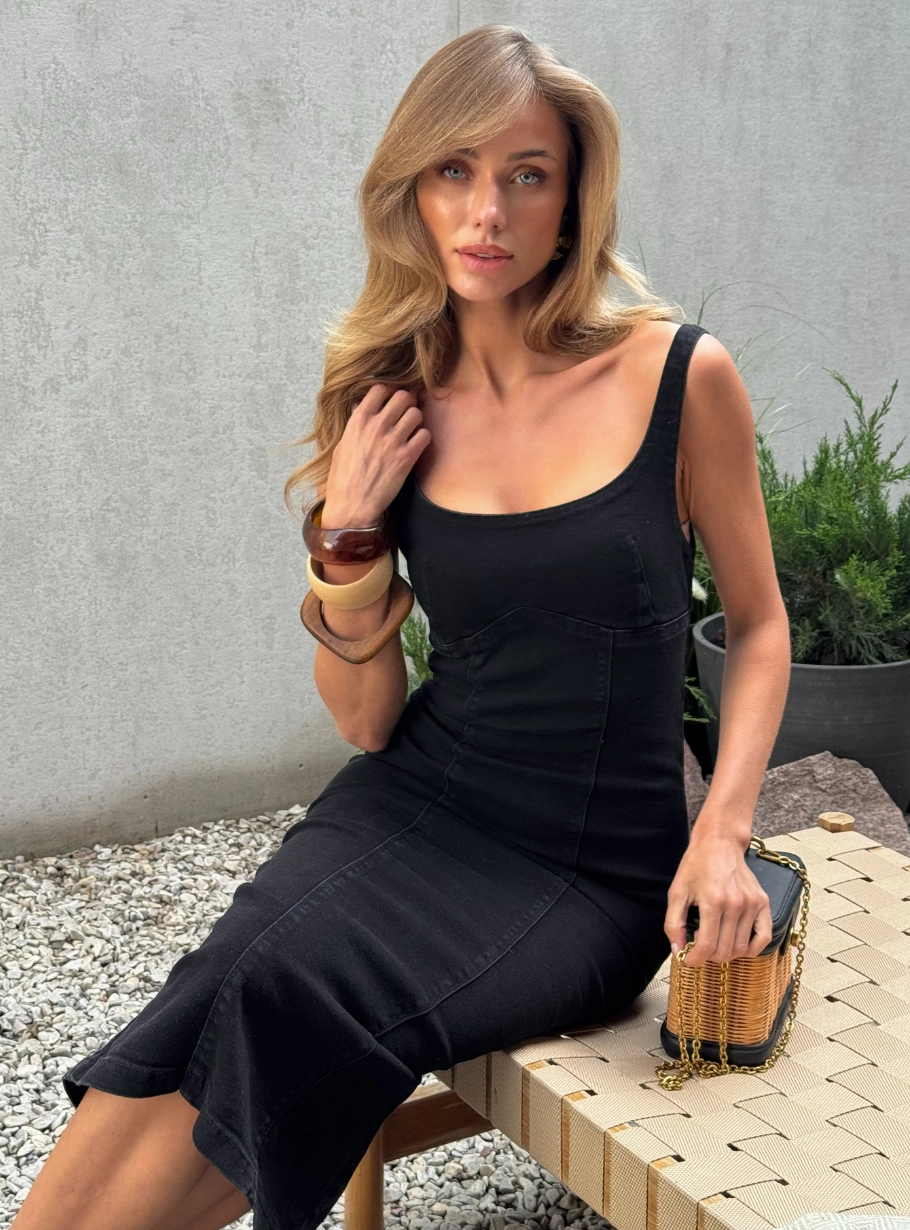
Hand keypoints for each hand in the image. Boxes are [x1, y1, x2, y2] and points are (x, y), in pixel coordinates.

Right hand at [321, 384, 430, 526]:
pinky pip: (425, 435)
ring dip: (416, 420)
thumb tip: (361, 406)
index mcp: (359, 420)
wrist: (352, 505)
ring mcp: (393, 441)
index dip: (389, 393)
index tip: (391, 400)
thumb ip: (355, 423)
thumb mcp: (342, 445)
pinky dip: (423, 439)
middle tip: (405, 413)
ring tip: (411, 430)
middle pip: (403, 396)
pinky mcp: (406, 458)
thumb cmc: (343, 478)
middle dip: (407, 403)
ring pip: (417, 413)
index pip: (380, 389)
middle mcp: (377, 426)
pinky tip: (416, 446)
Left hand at [664, 829, 771, 966]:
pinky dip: (752, 949)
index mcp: (713, 901)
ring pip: (741, 948)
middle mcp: (736, 904)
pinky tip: (738, 945)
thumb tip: (677, 950)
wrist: (719, 843)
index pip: (707, 945)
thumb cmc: (696, 865)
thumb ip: (673, 923)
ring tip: (714, 942)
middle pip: (725, 950)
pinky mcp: (763, 902)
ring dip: (726, 953)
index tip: (687, 960)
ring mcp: (752, 904)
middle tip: (699, 948)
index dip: (695, 959)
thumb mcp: (677, 892)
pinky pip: (764, 937)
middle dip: (708, 957)